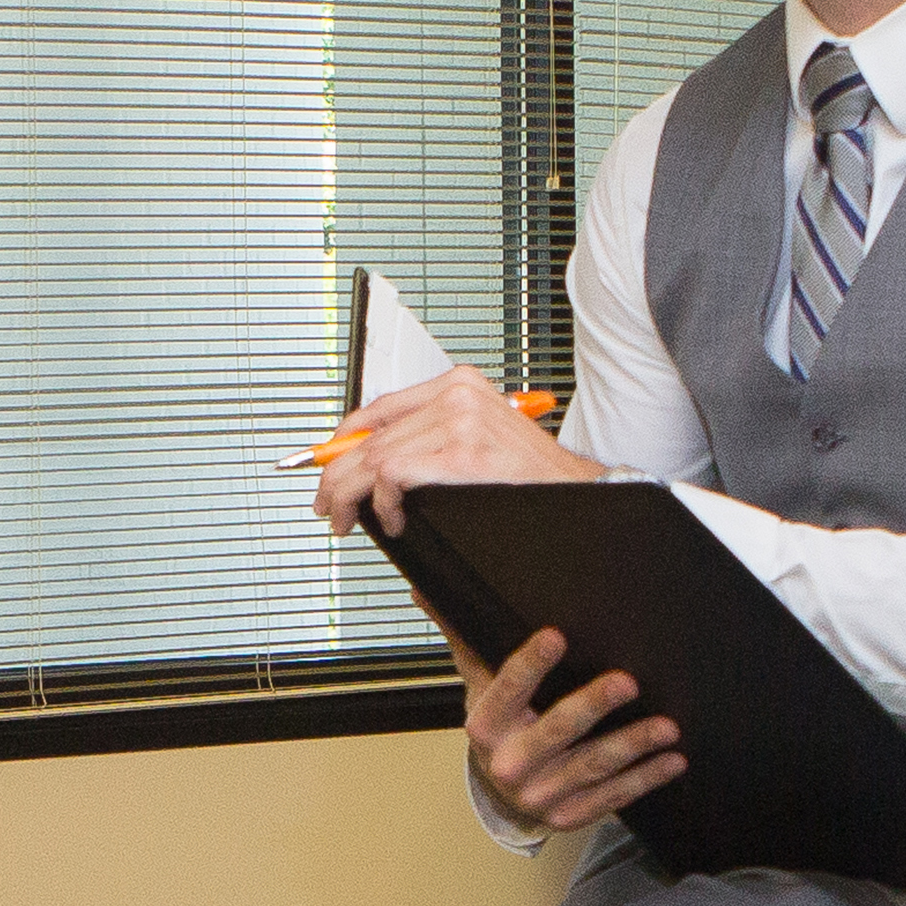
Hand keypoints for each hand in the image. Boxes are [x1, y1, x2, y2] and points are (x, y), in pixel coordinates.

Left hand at [311, 366, 596, 538]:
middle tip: (327, 505)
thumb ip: (430, 440)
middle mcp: (456, 395)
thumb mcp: (479, 441)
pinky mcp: (462, 453)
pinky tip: (392, 520)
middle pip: (370, 436)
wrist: (578, 493)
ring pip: (375, 458)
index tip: (326, 466)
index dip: (342, 440)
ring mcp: (460, 420)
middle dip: (337, 476)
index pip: (379, 408)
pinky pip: (394, 476)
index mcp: (459, 385)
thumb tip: (373, 462)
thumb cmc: (529, 478)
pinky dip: (383, 504)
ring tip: (348, 519)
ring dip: (352, 497)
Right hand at [459, 628, 680, 834]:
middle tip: (626, 682)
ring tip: (666, 726)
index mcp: (486, 726)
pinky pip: (612, 797)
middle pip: (556, 730)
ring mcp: (541, 794)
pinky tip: (672, 760)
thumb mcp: (478, 686)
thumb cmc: (499, 727)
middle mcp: (511, 764)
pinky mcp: (570, 815)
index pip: (507, 689)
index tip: (555, 636)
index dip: (530, 664)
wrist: (500, 795)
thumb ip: (464, 640)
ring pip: (592, 766)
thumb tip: (426, 590)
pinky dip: (645, 779)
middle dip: (593, 706)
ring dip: (632, 745)